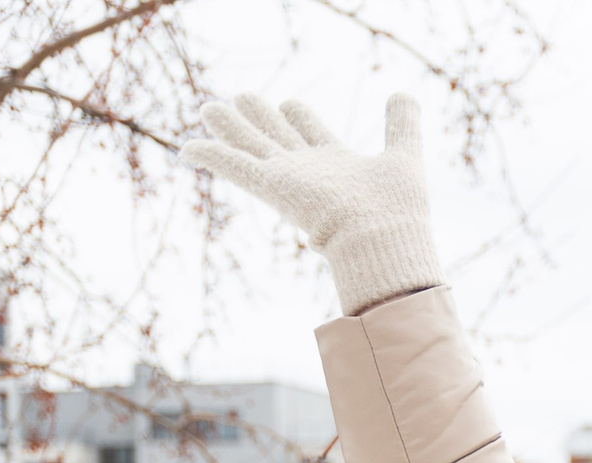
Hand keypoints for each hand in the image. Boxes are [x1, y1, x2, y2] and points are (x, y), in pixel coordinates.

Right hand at [184, 92, 439, 315]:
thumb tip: (403, 93)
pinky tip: (186, 149)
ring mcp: (287, 177)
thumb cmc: (397, 210)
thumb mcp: (405, 157)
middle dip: (260, 116)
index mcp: (337, 163)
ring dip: (230, 127)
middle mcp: (309, 170)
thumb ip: (403, 125)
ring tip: (209, 110)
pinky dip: (209, 155)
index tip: (290, 104)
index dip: (300, 115)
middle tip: (242, 97)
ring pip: (250, 144)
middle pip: (276, 134)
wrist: (382, 240)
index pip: (310, 131)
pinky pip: (232, 165)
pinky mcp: (270, 185)